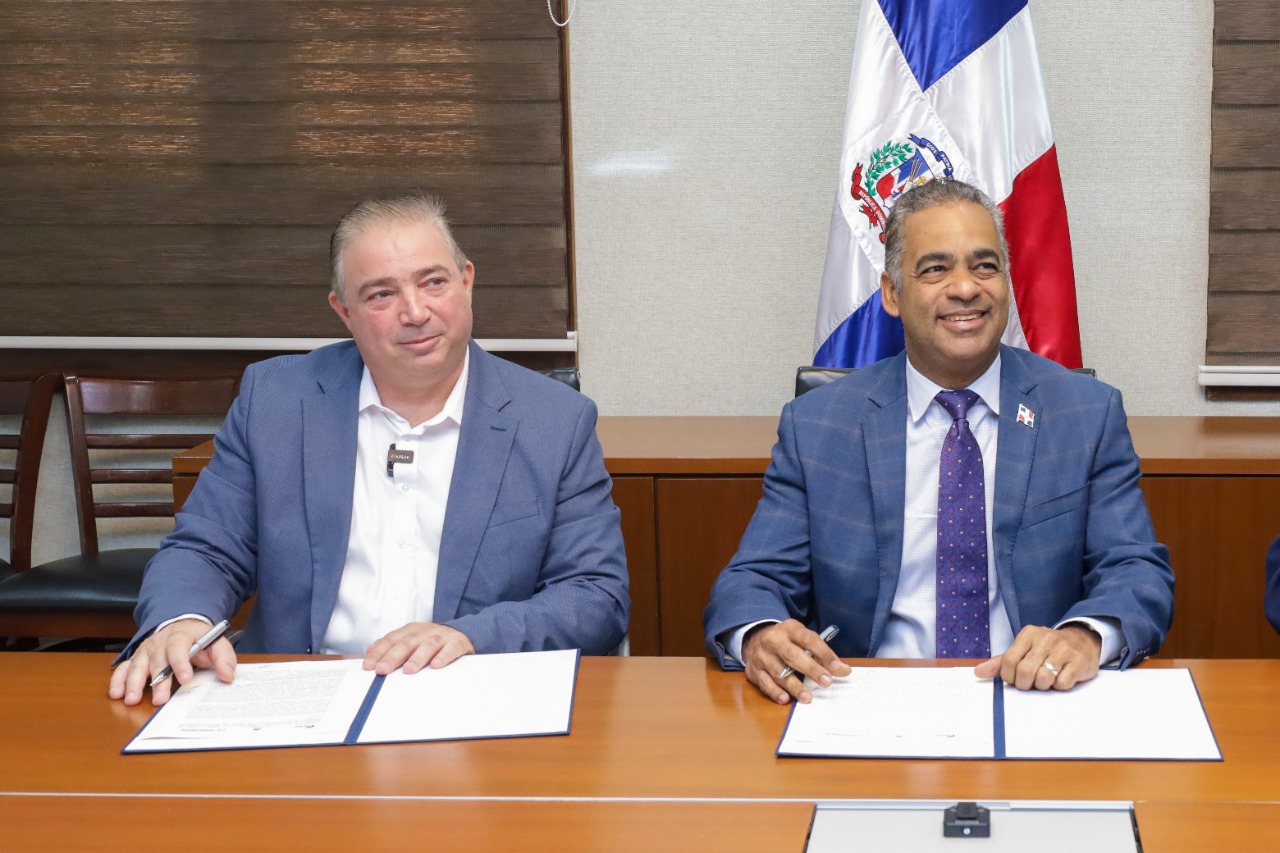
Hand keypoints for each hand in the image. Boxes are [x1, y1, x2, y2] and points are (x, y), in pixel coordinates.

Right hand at [107, 618, 236, 706]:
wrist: (182, 624)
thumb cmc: (199, 638)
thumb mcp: (216, 643)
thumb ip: (224, 658)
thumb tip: (227, 676)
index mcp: (181, 636)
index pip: (179, 647)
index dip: (181, 663)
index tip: (185, 679)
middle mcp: (160, 642)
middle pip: (157, 661)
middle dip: (158, 681)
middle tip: (159, 700)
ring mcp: (146, 650)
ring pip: (137, 665)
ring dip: (133, 683)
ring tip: (131, 699)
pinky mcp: (137, 658)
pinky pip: (125, 668)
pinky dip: (119, 680)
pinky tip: (116, 693)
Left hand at [363, 623, 474, 674]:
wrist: (463, 634)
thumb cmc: (432, 643)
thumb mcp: (412, 642)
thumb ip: (393, 647)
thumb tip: (370, 655)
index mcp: (411, 630)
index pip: (392, 639)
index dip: (379, 652)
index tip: (369, 665)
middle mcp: (425, 631)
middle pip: (407, 643)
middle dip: (393, 656)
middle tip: (383, 670)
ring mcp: (442, 636)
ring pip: (428, 645)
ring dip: (417, 657)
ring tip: (408, 670)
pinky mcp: (457, 642)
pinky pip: (451, 648)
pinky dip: (444, 656)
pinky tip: (437, 665)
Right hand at [742, 619, 850, 704]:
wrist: (754, 639)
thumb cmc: (786, 641)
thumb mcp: (802, 639)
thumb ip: (821, 654)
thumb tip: (844, 670)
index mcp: (789, 629)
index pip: (808, 639)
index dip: (823, 653)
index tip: (837, 667)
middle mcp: (773, 641)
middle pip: (792, 655)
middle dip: (811, 669)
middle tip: (826, 682)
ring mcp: (762, 656)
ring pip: (778, 672)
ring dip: (794, 686)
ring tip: (808, 697)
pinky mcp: (753, 671)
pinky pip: (764, 683)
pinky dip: (775, 692)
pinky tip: (785, 699)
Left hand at [974, 624, 1100, 690]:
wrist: (1082, 641)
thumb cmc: (1047, 649)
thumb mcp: (1024, 650)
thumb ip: (1001, 662)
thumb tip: (978, 672)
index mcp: (1028, 634)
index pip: (1008, 661)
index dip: (1009, 677)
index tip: (1015, 679)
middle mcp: (1045, 639)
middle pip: (1025, 671)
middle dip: (1025, 684)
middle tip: (1031, 683)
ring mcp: (1063, 649)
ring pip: (1044, 678)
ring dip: (1043, 686)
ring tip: (1047, 679)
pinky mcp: (1079, 661)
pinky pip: (1062, 683)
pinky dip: (1059, 686)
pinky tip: (1061, 677)